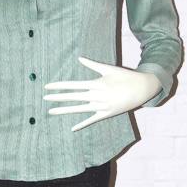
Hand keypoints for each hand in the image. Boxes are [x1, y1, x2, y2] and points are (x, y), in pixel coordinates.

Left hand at [43, 56, 161, 131]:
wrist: (142, 89)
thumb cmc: (125, 76)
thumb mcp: (108, 69)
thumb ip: (92, 64)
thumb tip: (79, 58)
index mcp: (97, 84)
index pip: (73, 85)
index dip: (60, 86)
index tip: (48, 87)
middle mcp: (97, 96)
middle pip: (73, 97)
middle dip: (58, 97)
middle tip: (44, 98)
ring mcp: (102, 106)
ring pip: (79, 109)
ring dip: (65, 110)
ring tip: (51, 111)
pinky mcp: (106, 114)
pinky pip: (91, 120)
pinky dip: (82, 124)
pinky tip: (72, 128)